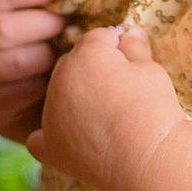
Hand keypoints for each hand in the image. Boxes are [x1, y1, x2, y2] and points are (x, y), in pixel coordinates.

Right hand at [0, 0, 66, 142]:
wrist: (7, 90)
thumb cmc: (24, 38)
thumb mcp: (21, 12)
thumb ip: (37, 0)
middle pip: (4, 29)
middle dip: (45, 25)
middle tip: (68, 25)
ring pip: (16, 62)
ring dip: (48, 56)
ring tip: (64, 51)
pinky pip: (23, 91)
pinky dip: (45, 84)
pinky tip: (55, 77)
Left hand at [27, 23, 185, 190]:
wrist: (147, 158)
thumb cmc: (152, 108)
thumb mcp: (151, 70)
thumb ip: (136, 48)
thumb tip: (131, 32)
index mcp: (86, 55)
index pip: (98, 39)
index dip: (117, 49)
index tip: (133, 64)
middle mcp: (60, 80)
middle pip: (72, 64)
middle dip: (91, 70)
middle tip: (120, 91)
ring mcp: (51, 114)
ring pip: (57, 96)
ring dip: (73, 99)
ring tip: (105, 119)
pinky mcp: (50, 146)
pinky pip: (38, 137)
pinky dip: (50, 137)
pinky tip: (68, 140)